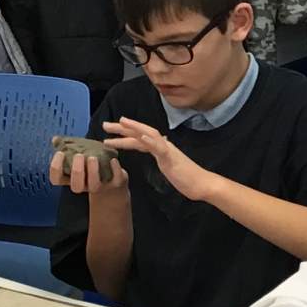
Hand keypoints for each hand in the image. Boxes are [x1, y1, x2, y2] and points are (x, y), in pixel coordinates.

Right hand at [50, 141, 127, 196]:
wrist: (111, 181)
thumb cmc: (90, 166)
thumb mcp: (78, 156)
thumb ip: (67, 148)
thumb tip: (55, 139)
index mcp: (71, 178)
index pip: (57, 179)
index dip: (56, 168)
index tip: (60, 153)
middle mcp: (84, 185)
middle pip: (76, 186)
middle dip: (77, 171)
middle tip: (79, 155)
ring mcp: (100, 186)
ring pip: (94, 185)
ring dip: (93, 171)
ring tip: (93, 157)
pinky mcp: (115, 184)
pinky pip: (114, 180)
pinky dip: (114, 169)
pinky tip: (112, 159)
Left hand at [102, 117, 220, 201]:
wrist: (201, 184)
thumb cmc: (186, 177)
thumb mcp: (168, 165)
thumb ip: (161, 156)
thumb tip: (155, 150)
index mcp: (160, 148)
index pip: (139, 138)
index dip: (125, 133)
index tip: (110, 131)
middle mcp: (163, 145)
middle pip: (140, 133)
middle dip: (122, 128)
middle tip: (105, 124)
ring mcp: (167, 151)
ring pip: (149, 135)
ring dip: (134, 128)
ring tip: (121, 122)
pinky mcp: (172, 159)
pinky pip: (160, 148)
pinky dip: (151, 141)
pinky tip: (142, 137)